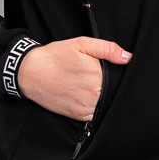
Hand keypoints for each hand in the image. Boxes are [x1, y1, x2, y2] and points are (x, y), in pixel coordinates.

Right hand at [16, 37, 132, 120]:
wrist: (30, 72)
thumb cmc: (55, 56)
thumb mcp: (81, 44)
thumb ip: (107, 49)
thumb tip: (128, 57)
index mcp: (98, 75)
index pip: (120, 78)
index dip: (116, 74)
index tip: (109, 70)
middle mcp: (94, 94)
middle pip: (113, 92)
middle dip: (110, 86)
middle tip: (96, 77)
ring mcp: (86, 107)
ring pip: (106, 104)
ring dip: (103, 98)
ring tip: (90, 86)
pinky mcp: (78, 116)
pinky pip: (95, 114)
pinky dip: (95, 107)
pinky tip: (86, 96)